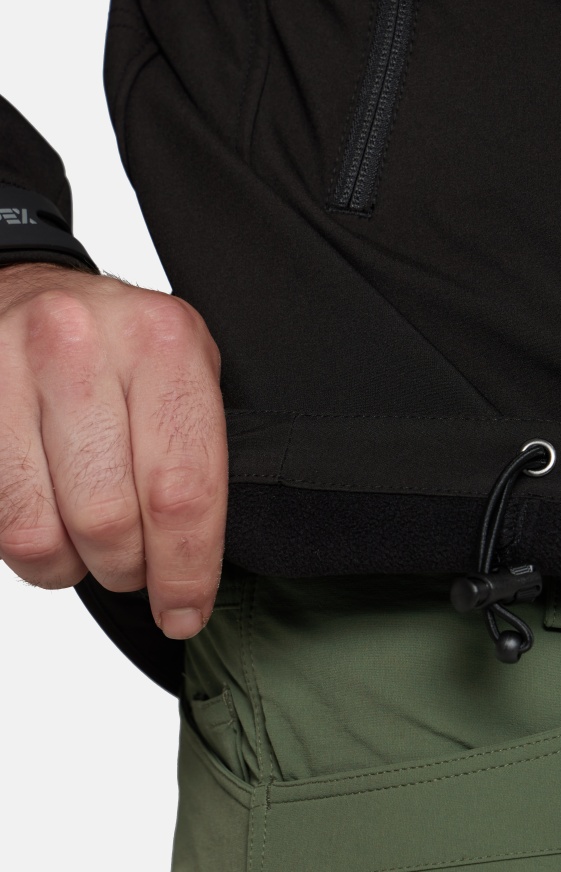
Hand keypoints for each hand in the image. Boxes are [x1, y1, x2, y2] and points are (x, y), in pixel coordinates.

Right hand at [0, 263, 225, 638]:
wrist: (29, 290)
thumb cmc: (120, 346)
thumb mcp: (182, 370)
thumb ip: (198, 448)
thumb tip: (200, 560)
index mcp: (165, 342)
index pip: (183, 487)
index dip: (187, 567)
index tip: (187, 610)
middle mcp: (86, 346)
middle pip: (112, 517)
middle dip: (130, 570)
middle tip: (138, 571)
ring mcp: (11, 368)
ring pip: (43, 530)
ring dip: (75, 566)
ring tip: (93, 547)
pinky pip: (0, 520)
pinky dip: (32, 550)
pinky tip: (52, 525)